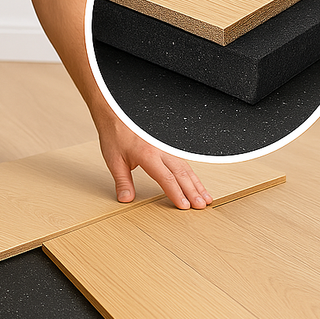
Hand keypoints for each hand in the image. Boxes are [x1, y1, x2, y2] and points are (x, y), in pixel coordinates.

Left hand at [98, 120, 212, 209]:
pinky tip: (196, 181)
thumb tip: (126, 199)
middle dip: (193, 191)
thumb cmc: (115, 133)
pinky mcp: (166, 143)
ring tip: (206, 197)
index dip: (176, 193)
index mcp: (148, 155)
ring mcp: (165, 145)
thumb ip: (122, 181)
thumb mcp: (114, 160)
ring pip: (186, 166)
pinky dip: (191, 173)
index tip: (184, 206)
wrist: (115, 112)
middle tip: (201, 206)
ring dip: (197, 183)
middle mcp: (160, 150)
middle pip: (181, 174)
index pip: (166, 178)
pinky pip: (182, 159)